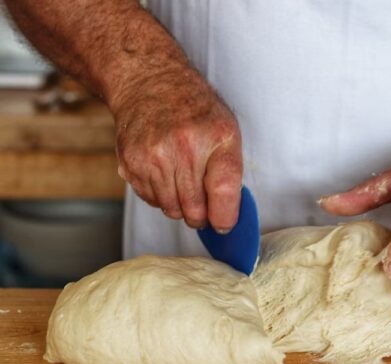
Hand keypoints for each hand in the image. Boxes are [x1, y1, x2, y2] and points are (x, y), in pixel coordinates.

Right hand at [111, 68, 242, 232]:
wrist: (149, 82)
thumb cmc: (194, 109)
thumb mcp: (227, 132)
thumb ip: (231, 175)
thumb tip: (226, 218)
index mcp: (215, 139)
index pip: (223, 196)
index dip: (225, 218)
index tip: (224, 224)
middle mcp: (182, 149)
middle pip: (194, 211)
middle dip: (202, 215)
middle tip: (204, 202)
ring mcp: (152, 157)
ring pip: (171, 210)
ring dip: (180, 205)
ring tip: (183, 180)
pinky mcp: (130, 163)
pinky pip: (150, 200)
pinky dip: (160, 195)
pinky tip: (164, 172)